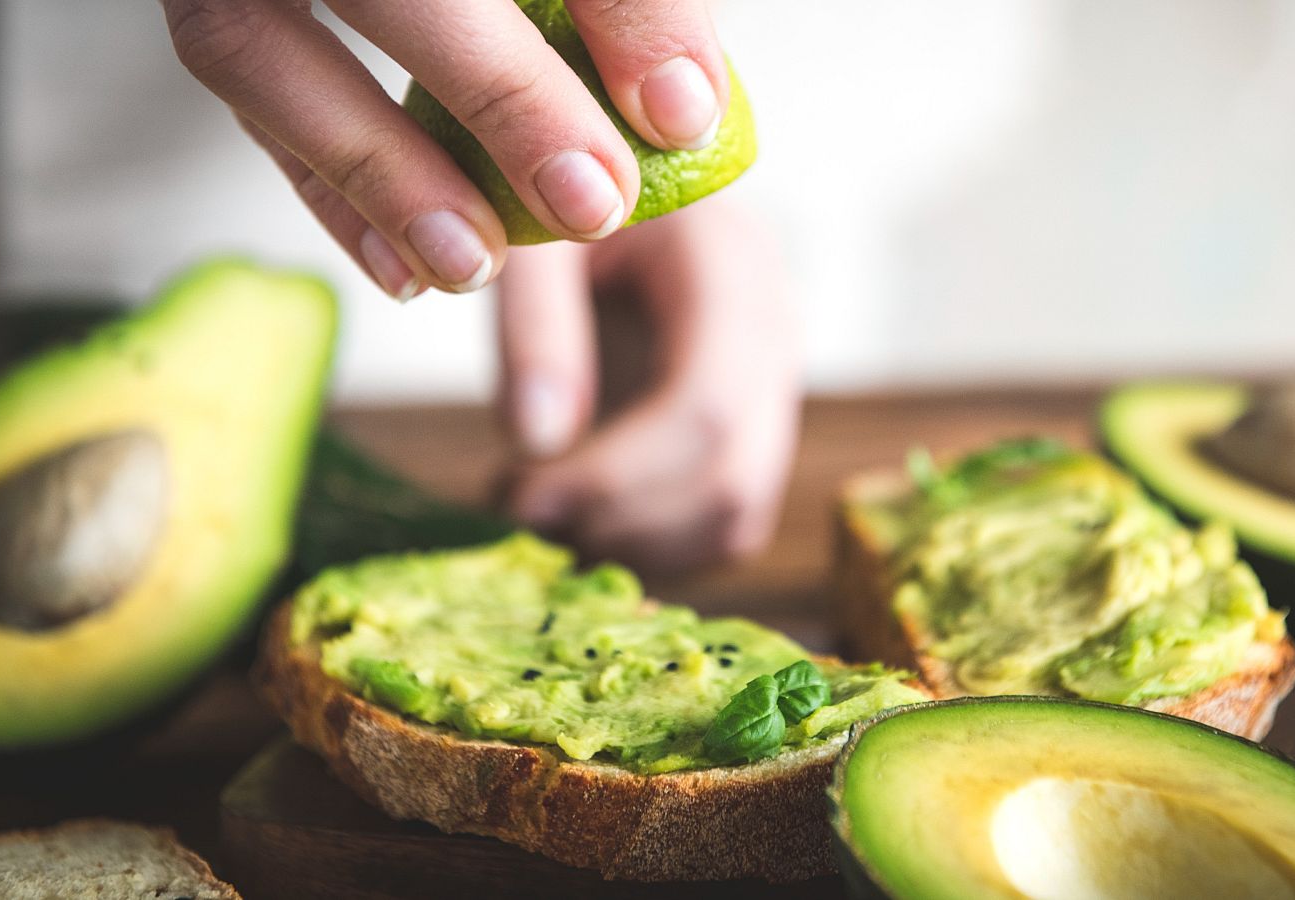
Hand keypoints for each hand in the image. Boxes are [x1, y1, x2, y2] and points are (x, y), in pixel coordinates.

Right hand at [163, 0, 728, 298]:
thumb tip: (682, 104)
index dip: (623, 11)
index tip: (680, 112)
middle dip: (504, 96)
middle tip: (591, 203)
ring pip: (256, 42)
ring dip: (380, 170)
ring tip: (476, 259)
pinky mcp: (204, 4)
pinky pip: (237, 89)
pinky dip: (324, 191)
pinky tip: (404, 269)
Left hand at [497, 199, 798, 574]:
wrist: (606, 175)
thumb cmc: (563, 190)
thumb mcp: (534, 234)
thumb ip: (535, 325)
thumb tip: (536, 444)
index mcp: (732, 265)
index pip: (708, 405)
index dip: (617, 475)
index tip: (521, 497)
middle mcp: (775, 331)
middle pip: (731, 476)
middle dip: (619, 520)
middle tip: (519, 517)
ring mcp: (774, 386)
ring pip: (735, 516)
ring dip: (634, 545)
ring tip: (540, 516)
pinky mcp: (753, 429)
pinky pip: (724, 523)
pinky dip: (651, 544)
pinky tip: (579, 514)